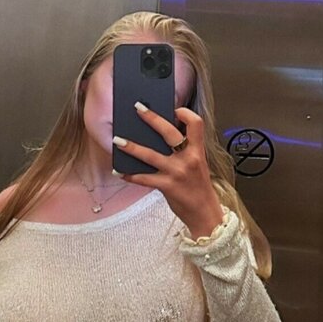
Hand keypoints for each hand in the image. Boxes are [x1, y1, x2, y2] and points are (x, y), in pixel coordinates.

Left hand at [113, 106, 224, 237]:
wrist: (205, 213)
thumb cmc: (199, 187)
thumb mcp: (198, 163)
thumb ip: (185, 150)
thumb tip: (162, 136)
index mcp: (198, 150)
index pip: (196, 123)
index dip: (185, 113)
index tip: (174, 110)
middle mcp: (188, 158)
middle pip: (169, 132)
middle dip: (152, 118)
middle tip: (138, 108)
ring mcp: (177, 172)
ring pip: (150, 154)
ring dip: (132, 147)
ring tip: (117, 141)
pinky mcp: (167, 186)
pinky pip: (144, 178)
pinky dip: (130, 175)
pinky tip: (120, 172)